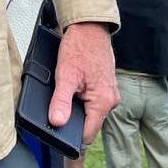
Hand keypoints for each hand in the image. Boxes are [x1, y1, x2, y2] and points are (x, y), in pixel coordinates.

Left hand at [50, 22, 117, 144]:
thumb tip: (57, 122)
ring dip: (76, 109)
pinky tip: (73, 89)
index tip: (57, 137)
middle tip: (57, 110)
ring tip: (66, 94)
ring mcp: (109, 94)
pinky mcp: (105, 88)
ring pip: (89, 113)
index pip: (87, 135)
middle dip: (72, 121)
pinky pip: (92, 102)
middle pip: (88, 124)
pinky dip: (80, 99)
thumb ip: (61, 101)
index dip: (70, 138)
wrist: (90, 28)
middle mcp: (110, 101)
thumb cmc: (81, 47)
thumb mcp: (65, 75)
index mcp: (103, 102)